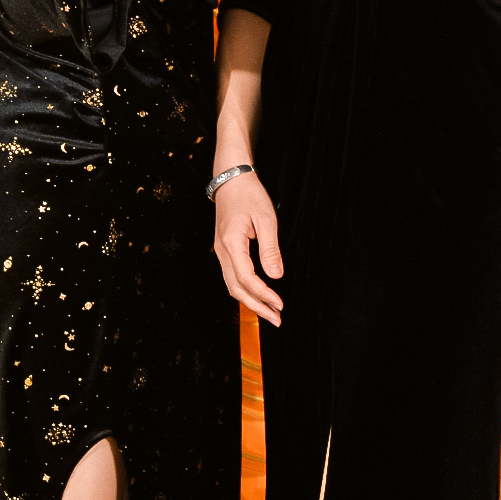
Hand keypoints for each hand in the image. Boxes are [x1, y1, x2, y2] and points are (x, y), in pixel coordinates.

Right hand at [211, 170, 285, 327]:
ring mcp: (220, 252)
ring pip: (232, 285)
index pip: (246, 278)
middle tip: (277, 320)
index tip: (280, 305)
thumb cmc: (250, 195)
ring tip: (270, 312)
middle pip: (236, 288)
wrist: (231, 179)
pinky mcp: (224, 251)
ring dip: (251, 301)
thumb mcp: (266, 219)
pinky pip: (232, 277)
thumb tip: (276, 276)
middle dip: (256, 307)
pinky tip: (259, 296)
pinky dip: (245, 290)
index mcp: (231, 243)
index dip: (263, 294)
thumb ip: (270, 249)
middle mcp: (221, 251)